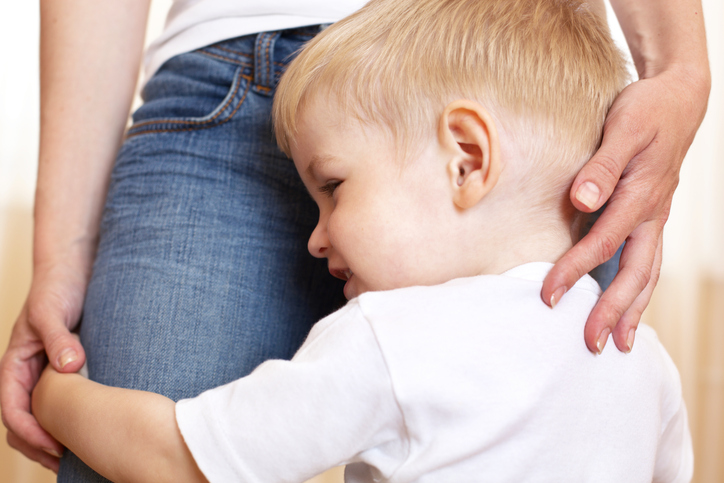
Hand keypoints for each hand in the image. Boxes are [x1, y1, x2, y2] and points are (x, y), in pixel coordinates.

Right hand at [1, 263, 87, 471]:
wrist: (71, 272)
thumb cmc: (57, 288)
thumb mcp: (53, 312)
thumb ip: (58, 338)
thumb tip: (68, 366)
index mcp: (14, 365)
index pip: (12, 410)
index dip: (31, 433)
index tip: (55, 448)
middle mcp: (26, 374)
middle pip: (23, 423)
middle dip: (41, 446)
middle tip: (69, 463)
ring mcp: (43, 374)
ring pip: (41, 417)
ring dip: (54, 438)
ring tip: (80, 456)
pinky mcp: (63, 371)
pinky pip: (62, 403)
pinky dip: (70, 421)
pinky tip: (93, 429)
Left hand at [542, 67, 709, 353]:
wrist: (679, 98)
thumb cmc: (647, 111)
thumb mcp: (623, 129)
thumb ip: (601, 167)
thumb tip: (581, 201)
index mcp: (642, 197)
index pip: (603, 245)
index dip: (573, 272)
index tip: (548, 296)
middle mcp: (652, 215)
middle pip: (634, 273)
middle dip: (612, 311)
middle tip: (591, 345)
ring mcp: (655, 218)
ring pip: (647, 273)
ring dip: (633, 309)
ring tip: (619, 343)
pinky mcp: (651, 216)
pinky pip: (647, 261)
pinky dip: (638, 288)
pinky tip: (626, 306)